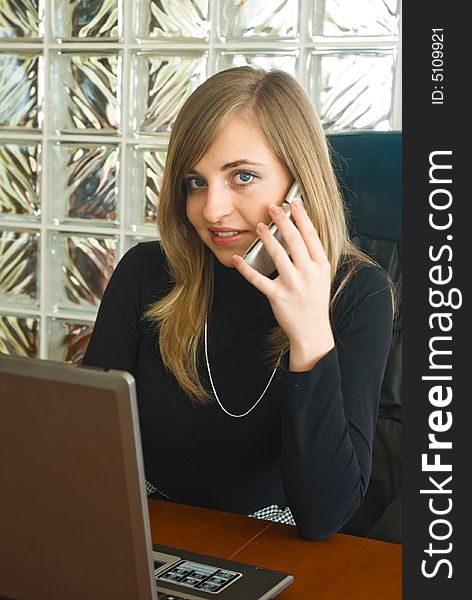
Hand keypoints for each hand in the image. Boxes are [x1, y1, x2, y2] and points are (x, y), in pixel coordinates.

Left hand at [233, 200, 334, 370]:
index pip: (311, 236)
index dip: (302, 217)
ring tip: (259, 225)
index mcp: (320, 266)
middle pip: (294, 240)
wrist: (312, 331)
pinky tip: (237, 259)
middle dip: (283, 220)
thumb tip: (299, 232)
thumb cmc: (314, 301)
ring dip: (267, 237)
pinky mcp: (277, 296)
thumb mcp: (321, 276)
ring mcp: (293, 285)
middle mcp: (308, 273)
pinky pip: (258, 279)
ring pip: (278, 255)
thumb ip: (311, 256)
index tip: (293, 202)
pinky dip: (245, 269)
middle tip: (272, 206)